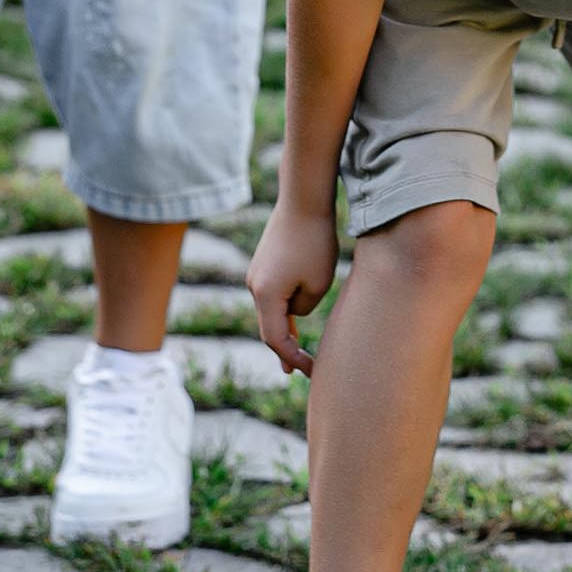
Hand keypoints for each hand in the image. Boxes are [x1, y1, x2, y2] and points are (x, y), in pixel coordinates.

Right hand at [248, 202, 339, 374]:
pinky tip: (292, 318)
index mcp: (265, 295)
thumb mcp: (318, 284)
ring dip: (287, 327)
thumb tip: (295, 311)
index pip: (276, 339)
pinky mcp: (264, 262)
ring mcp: (256, 272)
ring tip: (297, 351)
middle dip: (285, 350)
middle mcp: (253, 285)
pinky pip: (273, 294)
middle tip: (295, 372)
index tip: (310, 372)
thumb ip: (304, 307)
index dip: (294, 358)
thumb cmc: (316, 241)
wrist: (303, 199)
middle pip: (270, 326)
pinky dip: (283, 309)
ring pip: (272, 309)